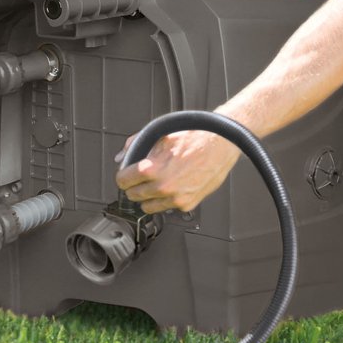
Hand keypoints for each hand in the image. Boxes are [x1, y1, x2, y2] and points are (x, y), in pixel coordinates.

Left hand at [114, 129, 241, 213]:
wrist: (220, 144)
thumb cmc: (194, 137)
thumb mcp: (159, 134)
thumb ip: (135, 144)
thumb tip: (122, 157)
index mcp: (152, 168)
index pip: (123, 181)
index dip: (123, 177)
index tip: (126, 176)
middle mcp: (162, 186)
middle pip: (133, 196)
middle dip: (134, 187)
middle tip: (140, 179)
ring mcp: (175, 198)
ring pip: (147, 207)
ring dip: (148, 197)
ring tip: (155, 184)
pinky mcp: (186, 204)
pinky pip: (166, 208)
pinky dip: (165, 200)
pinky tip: (171, 187)